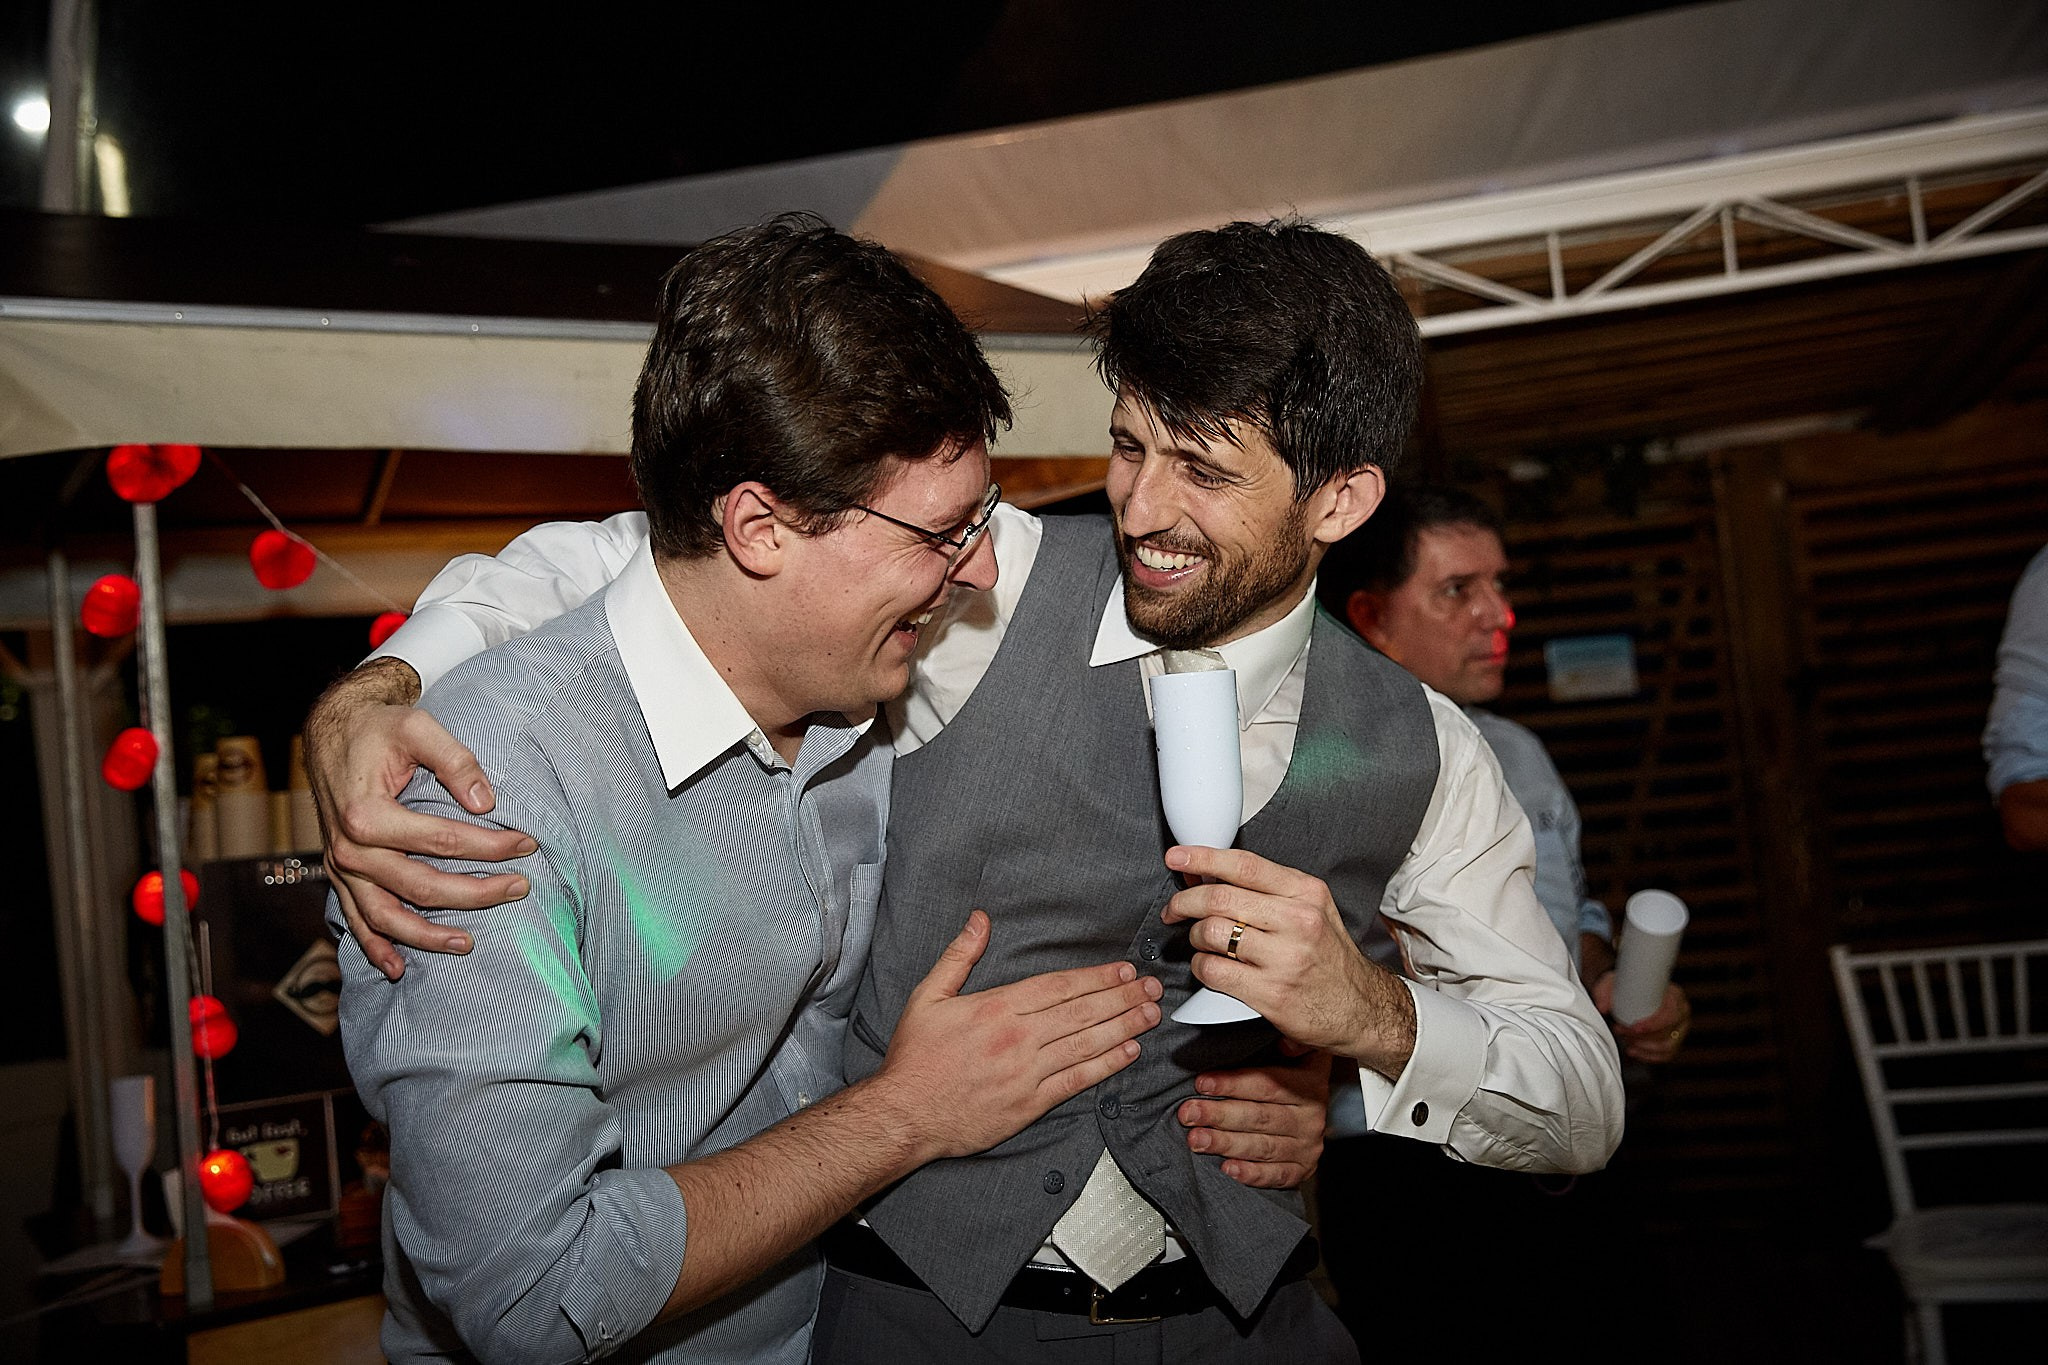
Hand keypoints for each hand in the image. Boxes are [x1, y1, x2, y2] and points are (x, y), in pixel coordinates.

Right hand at [307, 658, 535, 980]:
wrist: (331, 731)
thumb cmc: (378, 729)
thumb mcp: (418, 727)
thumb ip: (455, 760)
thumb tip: (486, 803)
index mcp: (368, 815)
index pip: (443, 841)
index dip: (490, 846)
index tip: (527, 844)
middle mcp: (350, 848)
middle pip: (422, 885)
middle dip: (476, 893)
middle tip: (520, 888)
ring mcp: (341, 867)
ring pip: (388, 916)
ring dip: (428, 935)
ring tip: (468, 944)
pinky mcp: (340, 874)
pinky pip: (355, 919)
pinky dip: (374, 946)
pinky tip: (397, 967)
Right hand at [877, 911, 1161, 1163]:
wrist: (904, 1114)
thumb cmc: (915, 1057)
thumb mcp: (928, 996)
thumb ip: (958, 956)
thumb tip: (979, 919)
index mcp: (997, 1007)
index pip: (1059, 986)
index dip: (1096, 977)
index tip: (1124, 971)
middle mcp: (1018, 1038)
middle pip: (1081, 1011)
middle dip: (1122, 998)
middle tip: (1152, 988)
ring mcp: (1027, 1072)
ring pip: (1086, 1043)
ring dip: (1124, 1027)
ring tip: (1151, 1014)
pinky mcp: (1030, 1104)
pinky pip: (1076, 1081)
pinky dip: (1106, 1065)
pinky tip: (1128, 1052)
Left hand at [1162, 846, 1414, 1075]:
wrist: (1361, 1007)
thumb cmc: (1328, 956)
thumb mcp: (1311, 909)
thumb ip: (1265, 891)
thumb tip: (1206, 875)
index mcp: (1306, 893)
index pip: (1245, 865)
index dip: (1203, 858)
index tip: (1177, 857)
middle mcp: (1298, 921)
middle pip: (1219, 898)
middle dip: (1185, 902)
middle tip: (1175, 909)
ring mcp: (1285, 959)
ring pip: (1211, 933)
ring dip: (1194, 937)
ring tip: (1201, 943)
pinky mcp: (1271, 993)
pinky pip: (1213, 971)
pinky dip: (1201, 967)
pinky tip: (1210, 967)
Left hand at [1179, 1043, 1329, 1189]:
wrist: (1314, 1111)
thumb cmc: (1292, 1076)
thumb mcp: (1294, 1052)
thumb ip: (1280, 1038)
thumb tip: (1265, 1017)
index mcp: (1309, 1080)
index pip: (1267, 1083)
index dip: (1231, 1084)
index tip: (1201, 1083)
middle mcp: (1312, 1113)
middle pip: (1260, 1116)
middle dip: (1219, 1115)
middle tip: (1189, 1113)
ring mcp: (1309, 1143)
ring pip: (1264, 1145)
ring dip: (1227, 1143)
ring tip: (1198, 1139)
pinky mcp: (1304, 1167)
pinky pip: (1277, 1175)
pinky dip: (1252, 1173)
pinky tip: (1229, 1168)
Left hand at [1592, 975, 1690, 1063]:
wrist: (1629, 991)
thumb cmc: (1625, 985)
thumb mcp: (1613, 983)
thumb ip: (1605, 993)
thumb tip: (1602, 1008)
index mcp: (1674, 995)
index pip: (1670, 1013)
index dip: (1653, 1024)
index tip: (1634, 1028)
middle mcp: (1681, 1011)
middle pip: (1668, 1032)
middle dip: (1642, 1036)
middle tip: (1621, 1031)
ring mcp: (1680, 1028)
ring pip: (1667, 1046)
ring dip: (1643, 1046)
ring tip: (1626, 1039)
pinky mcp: (1675, 1040)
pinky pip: (1666, 1054)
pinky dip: (1648, 1055)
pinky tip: (1633, 1050)